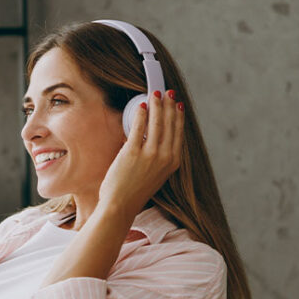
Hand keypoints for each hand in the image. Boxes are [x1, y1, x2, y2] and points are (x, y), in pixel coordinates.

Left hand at [98, 89, 184, 220]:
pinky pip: (139, 128)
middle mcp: (165, 157)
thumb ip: (157, 157)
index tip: (177, 103)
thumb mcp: (154, 174)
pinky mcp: (133, 153)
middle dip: (169, 105)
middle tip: (168, 92)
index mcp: (173, 162)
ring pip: (157, 123)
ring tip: (155, 94)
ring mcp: (150, 155)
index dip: (178, 115)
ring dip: (157, 105)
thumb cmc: (133, 192)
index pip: (179, 132)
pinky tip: (142, 105)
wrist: (120, 206)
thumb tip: (150, 136)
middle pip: (170, 124)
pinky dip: (142, 114)